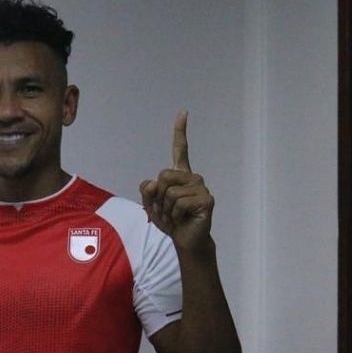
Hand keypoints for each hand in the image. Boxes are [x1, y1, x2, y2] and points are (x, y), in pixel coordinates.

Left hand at [139, 111, 213, 250]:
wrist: (185, 239)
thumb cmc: (171, 221)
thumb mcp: (151, 205)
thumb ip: (147, 191)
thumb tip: (152, 182)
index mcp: (180, 175)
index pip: (180, 150)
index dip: (180, 131)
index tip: (183, 112)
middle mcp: (192, 178)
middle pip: (163, 176)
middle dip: (157, 197)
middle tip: (167, 210)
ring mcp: (201, 188)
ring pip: (169, 192)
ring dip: (166, 209)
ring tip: (176, 216)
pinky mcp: (206, 200)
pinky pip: (179, 203)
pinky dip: (175, 215)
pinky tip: (183, 219)